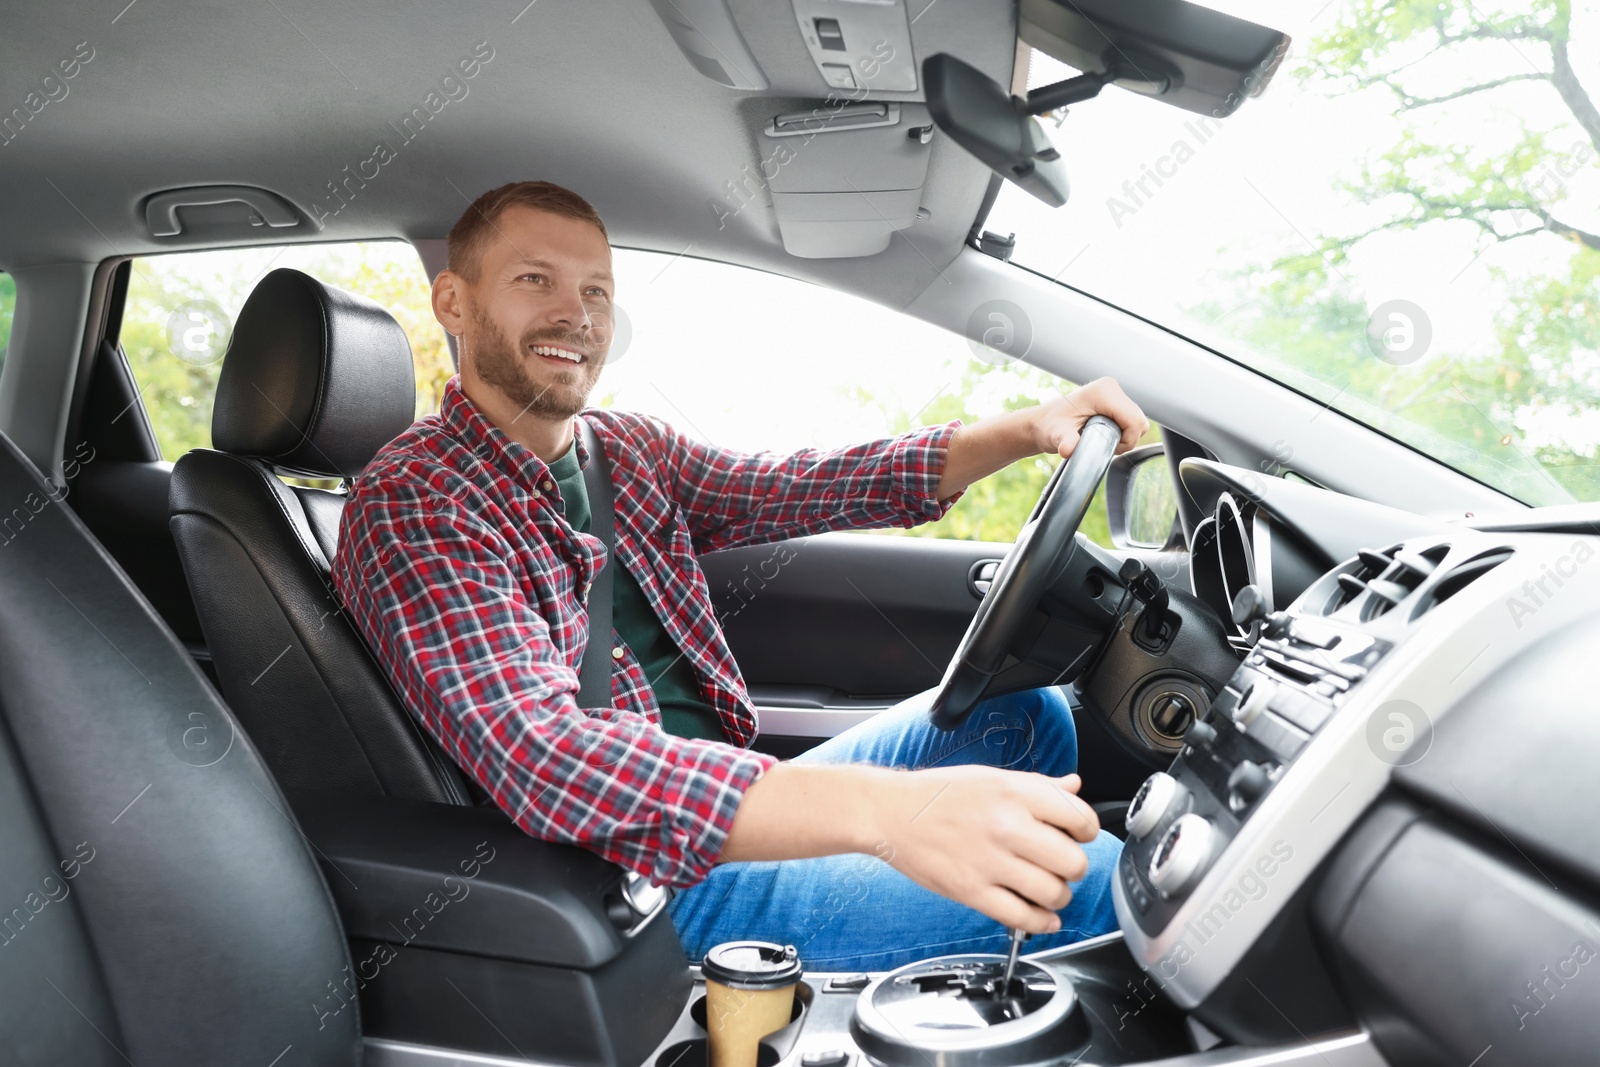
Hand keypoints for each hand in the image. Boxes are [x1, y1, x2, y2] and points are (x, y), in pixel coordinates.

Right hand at [865, 765, 1101, 932]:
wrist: (889, 812)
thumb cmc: (938, 794)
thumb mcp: (991, 777)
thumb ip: (1037, 785)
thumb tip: (1073, 787)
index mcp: (1015, 793)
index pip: (1080, 819)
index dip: (1085, 831)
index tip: (1077, 836)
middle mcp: (1007, 826)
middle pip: (1073, 862)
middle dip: (1073, 868)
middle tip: (1061, 866)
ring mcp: (989, 861)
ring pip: (1053, 893)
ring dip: (1058, 896)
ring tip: (1047, 889)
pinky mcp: (972, 891)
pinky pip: (1022, 918)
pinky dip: (1041, 922)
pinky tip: (1040, 916)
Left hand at [1031, 377, 1148, 458]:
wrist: (1044, 422)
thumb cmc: (1050, 426)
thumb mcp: (1057, 435)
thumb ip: (1065, 441)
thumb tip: (1068, 449)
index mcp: (1103, 392)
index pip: (1134, 420)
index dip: (1127, 441)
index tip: (1108, 448)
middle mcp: (1111, 388)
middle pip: (1139, 421)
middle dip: (1127, 439)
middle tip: (1104, 445)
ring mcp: (1114, 393)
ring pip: (1138, 421)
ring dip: (1125, 436)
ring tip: (1104, 440)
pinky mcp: (1115, 401)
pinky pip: (1133, 420)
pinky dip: (1124, 432)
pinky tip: (1106, 434)